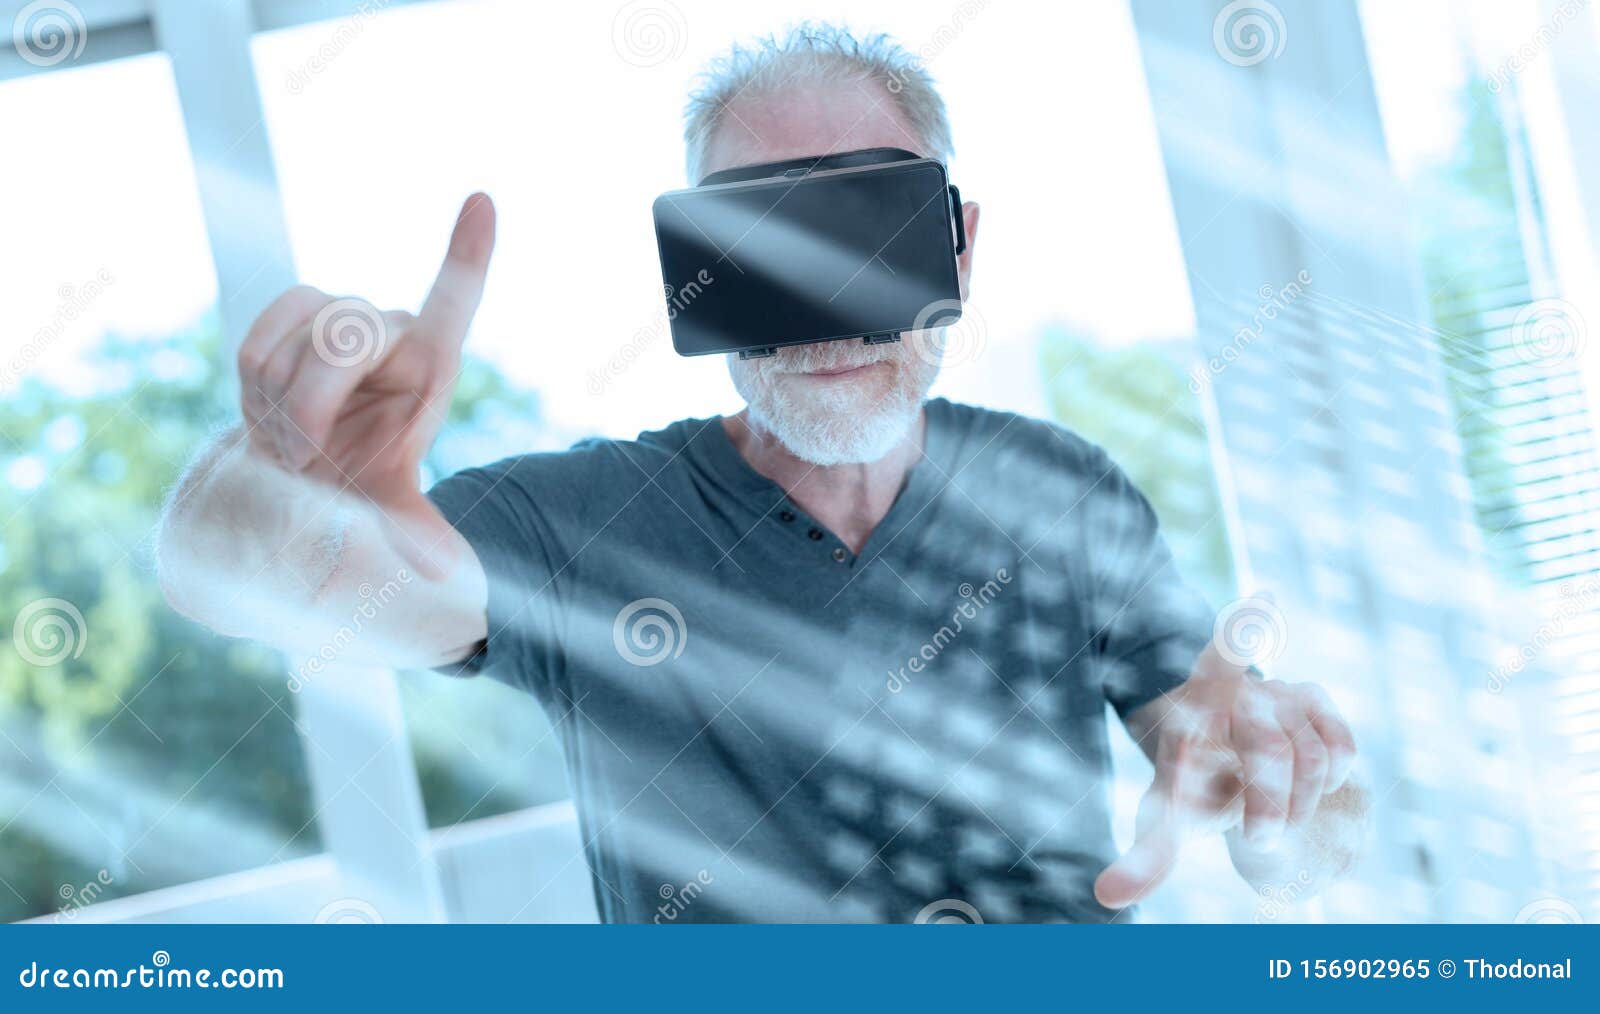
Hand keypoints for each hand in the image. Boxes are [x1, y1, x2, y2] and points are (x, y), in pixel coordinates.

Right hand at [237, 193, 495, 578]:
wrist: (288, 501)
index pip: (452, 302)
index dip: (466, 254)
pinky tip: (266, 417)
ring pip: (298, 331)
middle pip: (351, 327)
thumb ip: (413, 538)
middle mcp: (388, 337)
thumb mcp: (391, 524)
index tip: (482, 202)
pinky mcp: (289, 324)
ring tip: (294, 447)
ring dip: (282, 398)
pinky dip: (255, 382)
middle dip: (316, 399)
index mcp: (430, 371)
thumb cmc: (353, 503)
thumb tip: (445, 572)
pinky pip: (259, 337)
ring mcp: (337, 325)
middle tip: (308, 460)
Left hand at [1093, 637, 1356, 908]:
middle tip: (1260, 845)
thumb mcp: (1168, 818)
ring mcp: (1282, 689)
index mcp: (1196, 706)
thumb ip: (1144, 857)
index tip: (1264, 601)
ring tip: (1271, 814)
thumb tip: (1106, 898)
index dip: (1243, 631)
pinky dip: (1330, 782)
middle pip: (1270, 746)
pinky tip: (1303, 786)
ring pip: (1312, 759)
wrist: (1230, 763)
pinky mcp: (1318, 699)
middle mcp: (1240, 688)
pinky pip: (1344, 751)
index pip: (1218, 657)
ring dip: (1299, 804)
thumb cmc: (1197, 788)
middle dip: (1269, 805)